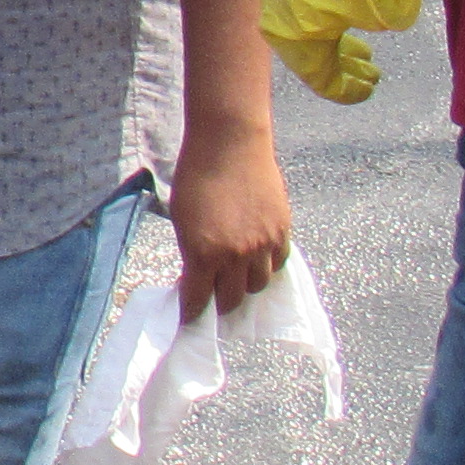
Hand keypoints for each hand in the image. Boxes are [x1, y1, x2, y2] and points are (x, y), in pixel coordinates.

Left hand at [170, 125, 292, 321]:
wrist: (230, 143)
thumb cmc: (196, 175)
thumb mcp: (182, 219)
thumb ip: (192, 251)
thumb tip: (197, 274)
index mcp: (205, 253)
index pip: (199, 300)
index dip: (193, 314)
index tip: (190, 321)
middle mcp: (237, 255)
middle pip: (233, 298)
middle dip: (221, 304)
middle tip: (214, 300)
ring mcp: (263, 244)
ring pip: (259, 285)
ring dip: (246, 287)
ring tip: (236, 281)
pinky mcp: (283, 230)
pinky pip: (278, 262)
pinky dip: (267, 267)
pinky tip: (257, 261)